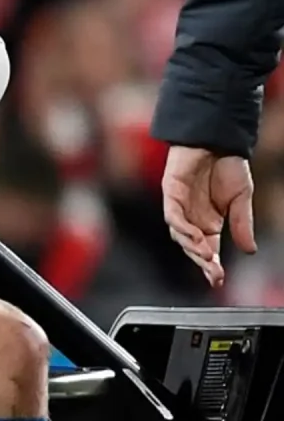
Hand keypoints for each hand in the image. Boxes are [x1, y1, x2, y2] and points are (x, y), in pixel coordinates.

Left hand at [163, 145, 255, 287]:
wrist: (219, 140)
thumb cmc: (228, 166)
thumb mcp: (241, 198)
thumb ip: (242, 224)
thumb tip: (250, 251)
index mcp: (209, 222)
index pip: (209, 249)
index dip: (211, 265)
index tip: (218, 280)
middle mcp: (192, 218)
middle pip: (192, 246)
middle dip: (202, 262)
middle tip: (213, 273)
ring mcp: (180, 206)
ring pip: (180, 234)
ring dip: (192, 246)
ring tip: (207, 256)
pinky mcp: (171, 192)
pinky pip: (172, 215)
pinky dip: (182, 227)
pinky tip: (194, 236)